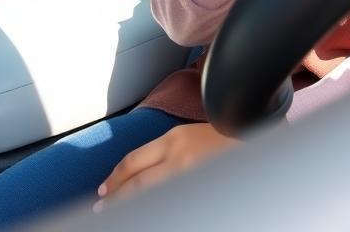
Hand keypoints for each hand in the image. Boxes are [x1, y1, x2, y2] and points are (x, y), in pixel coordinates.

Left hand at [93, 123, 237, 210]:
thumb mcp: (187, 135)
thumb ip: (164, 150)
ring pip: (149, 195)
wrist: (248, 140)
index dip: (114, 178)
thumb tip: (136, 172)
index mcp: (173, 139)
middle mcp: (177, 156)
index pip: (133, 161)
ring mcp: (188, 175)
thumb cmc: (220, 137)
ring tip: (115, 214)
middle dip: (116, 196)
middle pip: (137, 182)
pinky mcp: (198, 188)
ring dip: (129, 204)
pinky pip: (168, 201)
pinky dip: (153, 208)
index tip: (102, 189)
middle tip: (101, 208)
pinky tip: (145, 213)